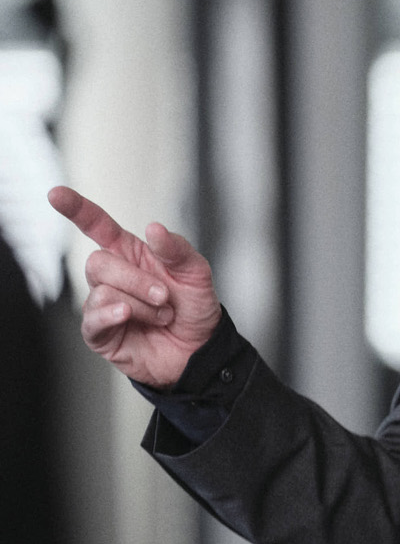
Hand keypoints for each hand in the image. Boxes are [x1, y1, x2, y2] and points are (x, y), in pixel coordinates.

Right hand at [48, 186, 221, 387]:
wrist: (200, 350)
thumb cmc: (193, 308)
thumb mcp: (196, 273)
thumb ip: (177, 249)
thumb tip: (153, 228)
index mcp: (131, 253)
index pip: (96, 225)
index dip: (77, 209)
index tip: (56, 194)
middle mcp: (113, 276)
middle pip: (97, 262)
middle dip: (134, 279)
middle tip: (164, 296)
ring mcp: (103, 304)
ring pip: (101, 291)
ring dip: (139, 304)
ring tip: (163, 316)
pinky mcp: (100, 332)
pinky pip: (93, 319)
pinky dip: (112, 314)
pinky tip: (127, 315)